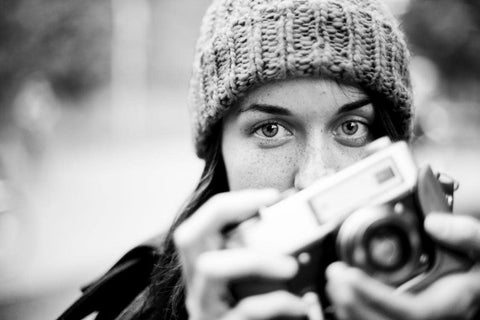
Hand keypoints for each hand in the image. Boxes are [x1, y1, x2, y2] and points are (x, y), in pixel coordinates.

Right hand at [174, 189, 322, 319]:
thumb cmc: (254, 313)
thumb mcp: (251, 281)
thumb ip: (259, 254)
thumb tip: (296, 221)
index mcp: (202, 266)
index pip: (200, 222)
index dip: (232, 202)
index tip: (270, 195)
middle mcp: (196, 284)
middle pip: (188, 237)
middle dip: (229, 213)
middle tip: (271, 213)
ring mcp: (204, 307)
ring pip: (211, 269)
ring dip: (254, 258)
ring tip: (291, 265)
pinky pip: (245, 309)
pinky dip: (276, 302)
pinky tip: (298, 305)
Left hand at [325, 213, 479, 319]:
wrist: (479, 283)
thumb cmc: (479, 269)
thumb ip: (468, 234)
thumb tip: (434, 224)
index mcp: (451, 304)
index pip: (412, 311)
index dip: (376, 296)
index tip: (350, 275)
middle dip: (353, 303)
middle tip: (334, 276)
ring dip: (350, 310)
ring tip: (333, 284)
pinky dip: (355, 314)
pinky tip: (341, 298)